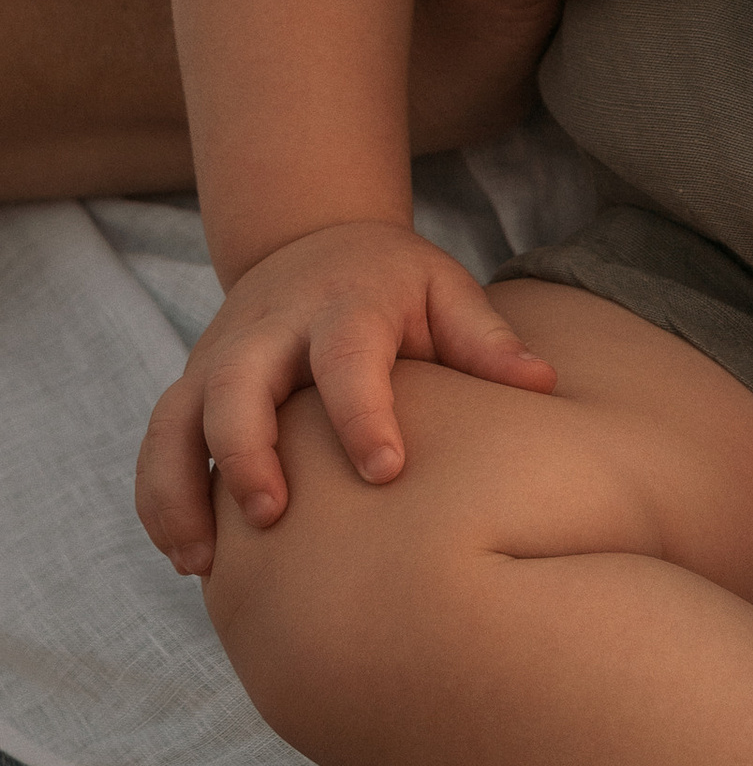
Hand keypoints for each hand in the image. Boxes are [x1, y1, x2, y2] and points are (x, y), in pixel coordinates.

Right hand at [133, 220, 551, 575]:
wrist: (314, 240)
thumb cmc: (396, 283)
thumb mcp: (445, 290)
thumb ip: (486, 340)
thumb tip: (543, 384)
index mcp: (345, 305)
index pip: (347, 355)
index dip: (363, 413)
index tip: (386, 471)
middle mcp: (271, 330)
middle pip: (239, 384)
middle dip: (249, 451)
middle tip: (274, 516)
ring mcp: (220, 358)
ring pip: (178, 421)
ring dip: (183, 489)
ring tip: (205, 562)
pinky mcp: (191, 386)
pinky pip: (158, 444)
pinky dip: (161, 500)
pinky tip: (189, 558)